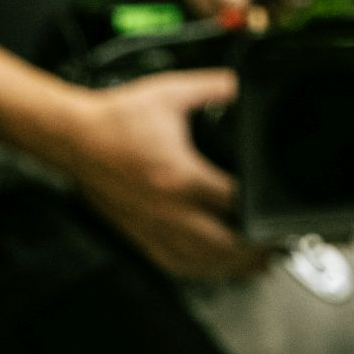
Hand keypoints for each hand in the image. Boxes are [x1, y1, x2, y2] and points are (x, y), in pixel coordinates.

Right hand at [55, 69, 264, 280]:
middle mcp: (168, 209)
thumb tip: (242, 82)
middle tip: (277, 248)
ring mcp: (152, 226)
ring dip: (232, 267)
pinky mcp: (138, 234)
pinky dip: (199, 271)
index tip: (280, 212)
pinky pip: (174, 263)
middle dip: (255, 251)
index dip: (262, 211)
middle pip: (223, 246)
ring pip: (200, 262)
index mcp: (181, 176)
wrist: (73, 137)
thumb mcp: (171, 92)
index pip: (234, 203)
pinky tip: (213, 269)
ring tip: (256, 264)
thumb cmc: (116, 119)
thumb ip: (214, 86)